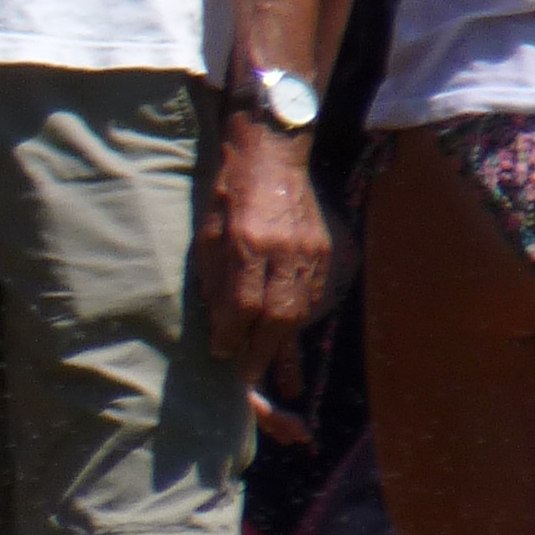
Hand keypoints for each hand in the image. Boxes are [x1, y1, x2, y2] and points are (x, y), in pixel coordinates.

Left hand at [202, 116, 333, 380]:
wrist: (271, 156)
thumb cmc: (228, 193)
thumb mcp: (207, 233)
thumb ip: (214, 278)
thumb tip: (219, 323)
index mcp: (248, 242)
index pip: (243, 303)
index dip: (233, 335)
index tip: (222, 354)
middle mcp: (284, 250)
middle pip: (279, 315)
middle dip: (263, 352)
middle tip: (249, 378)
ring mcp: (311, 251)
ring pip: (301, 311)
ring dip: (286, 344)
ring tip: (277, 373)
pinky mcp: (327, 251)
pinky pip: (315, 296)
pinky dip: (300, 320)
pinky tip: (290, 335)